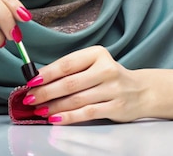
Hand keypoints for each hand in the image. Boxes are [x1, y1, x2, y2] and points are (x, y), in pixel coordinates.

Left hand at [25, 45, 144, 124]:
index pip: (67, 64)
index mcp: (98, 54)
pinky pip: (87, 113)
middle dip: (46, 92)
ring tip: (40, 110)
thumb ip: (73, 70)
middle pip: (70, 83)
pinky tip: (56, 119)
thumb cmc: (110, 77)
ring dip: (54, 106)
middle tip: (30, 98)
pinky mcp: (116, 107)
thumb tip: (41, 80)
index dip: (47, 73)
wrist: (142, 91)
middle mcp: (107, 69)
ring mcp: (113, 89)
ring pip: (76, 99)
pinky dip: (69, 117)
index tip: (32, 81)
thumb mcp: (95, 65)